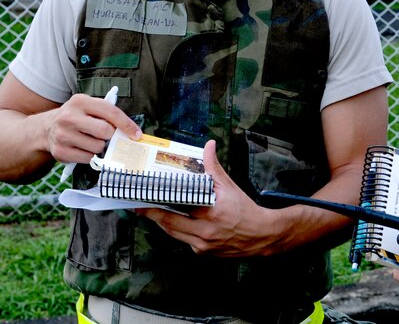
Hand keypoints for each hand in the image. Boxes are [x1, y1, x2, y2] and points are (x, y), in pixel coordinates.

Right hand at [46, 93, 140, 163]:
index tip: (137, 134)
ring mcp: (62, 135)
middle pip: (105, 131)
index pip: (111, 112)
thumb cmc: (77, 117)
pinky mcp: (60, 151)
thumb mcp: (89, 107)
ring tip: (91, 140)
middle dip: (110, 136)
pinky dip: (91, 156)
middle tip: (106, 136)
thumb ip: (108, 114)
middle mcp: (69, 117)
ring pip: (97, 147)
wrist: (46, 129)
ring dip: (100, 147)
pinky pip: (88, 158)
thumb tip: (132, 131)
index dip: (127, 124)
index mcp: (80, 101)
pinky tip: (83, 148)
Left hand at [138, 140, 276, 255]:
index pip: (178, 206)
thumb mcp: (230, 187)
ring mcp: (202, 245)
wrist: (261, 236)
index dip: (158, 203)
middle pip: (170, 223)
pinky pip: (183, 239)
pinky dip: (176, 230)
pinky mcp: (202, 252)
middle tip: (137, 205)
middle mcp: (205, 232)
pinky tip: (170, 220)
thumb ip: (214, 168)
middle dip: (151, 214)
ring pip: (173, 233)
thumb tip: (209, 146)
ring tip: (148, 212)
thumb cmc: (245, 210)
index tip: (144, 197)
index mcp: (211, 213)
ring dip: (161, 222)